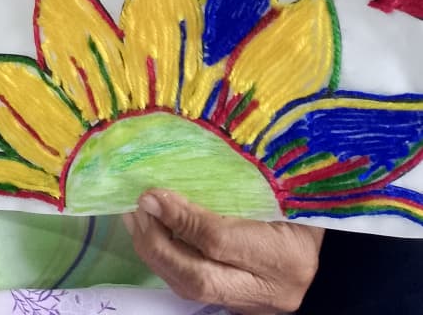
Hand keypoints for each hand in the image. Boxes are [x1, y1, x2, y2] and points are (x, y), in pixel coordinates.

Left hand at [123, 190, 322, 313]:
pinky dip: (170, 263)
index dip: (181, 218)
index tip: (152, 194)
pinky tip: (155, 236)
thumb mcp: (284, 185)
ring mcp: (258, 303)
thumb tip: (182, 170)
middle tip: (137, 208)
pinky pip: (196, 289)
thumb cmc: (309, 198)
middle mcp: (273, 288)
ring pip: (192, 289)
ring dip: (157, 254)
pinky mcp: (243, 304)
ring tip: (136, 218)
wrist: (335, 231)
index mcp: (288, 253)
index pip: (221, 242)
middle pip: (199, 278)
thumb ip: (244, 180)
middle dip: (158, 244)